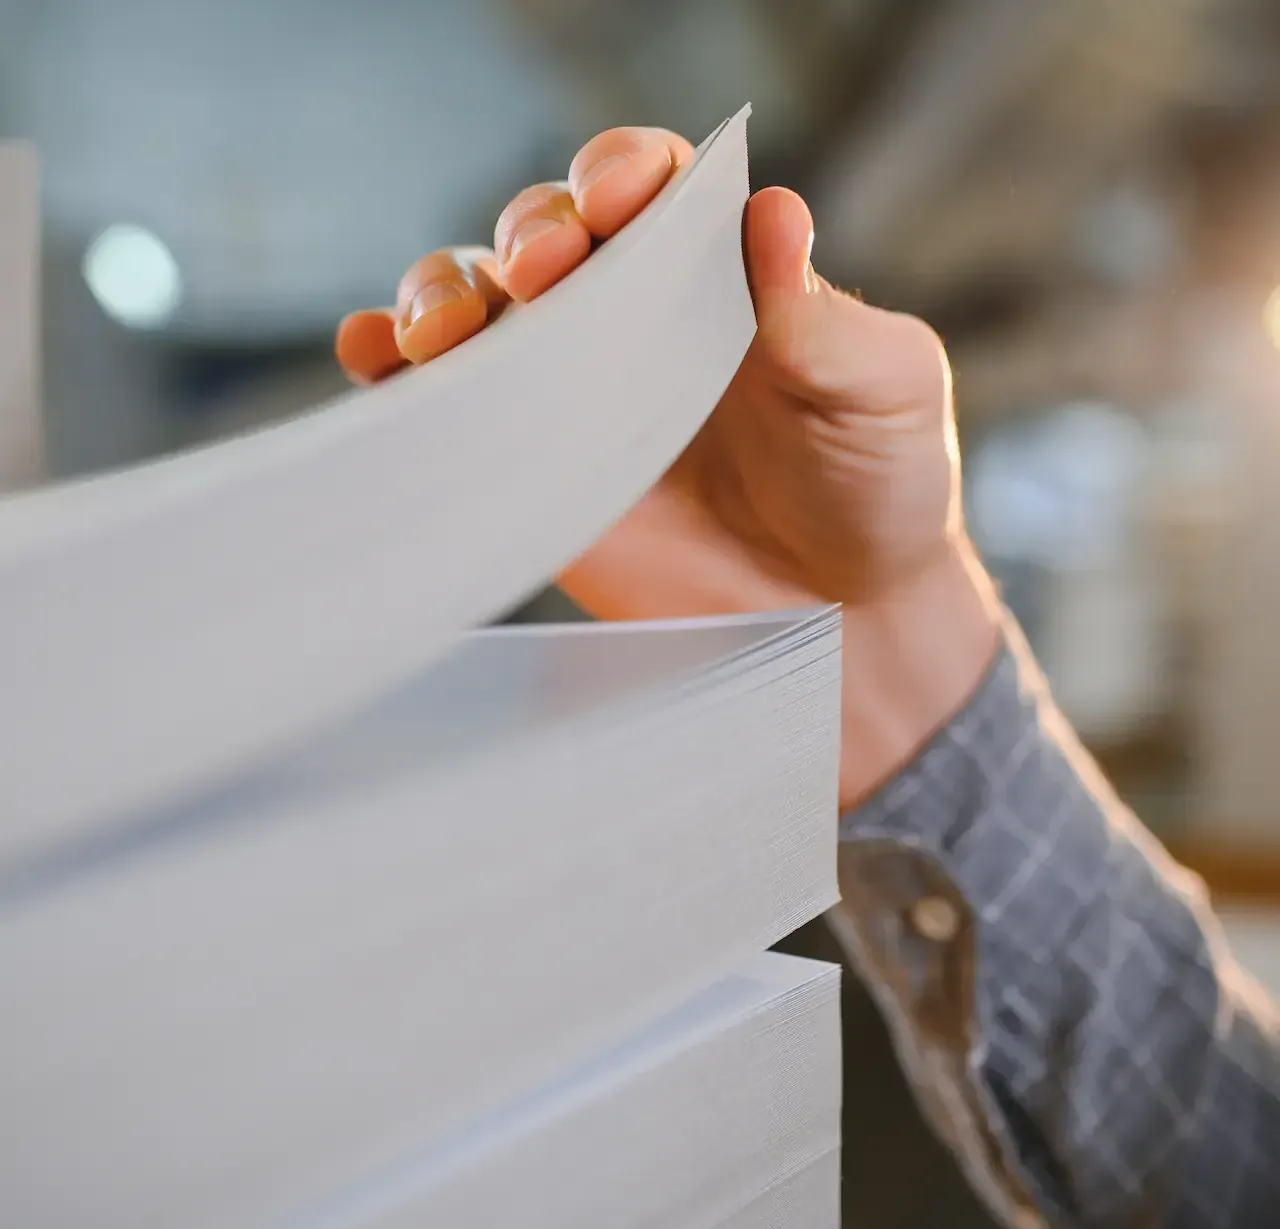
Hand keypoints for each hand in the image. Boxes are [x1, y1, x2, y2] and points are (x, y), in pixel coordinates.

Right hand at [336, 127, 1001, 807]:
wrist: (844, 618)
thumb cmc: (880, 488)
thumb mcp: (886, 389)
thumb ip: (826, 315)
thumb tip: (772, 214)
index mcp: (722, 273)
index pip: (649, 186)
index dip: (620, 172)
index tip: (619, 200)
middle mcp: (637, 318)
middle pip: (544, 235)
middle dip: (529, 237)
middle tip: (546, 275)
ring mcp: (576, 393)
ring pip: (478, 307)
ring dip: (442, 295)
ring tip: (446, 327)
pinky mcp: (537, 469)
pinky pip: (453, 405)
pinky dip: (397, 372)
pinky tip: (378, 359)